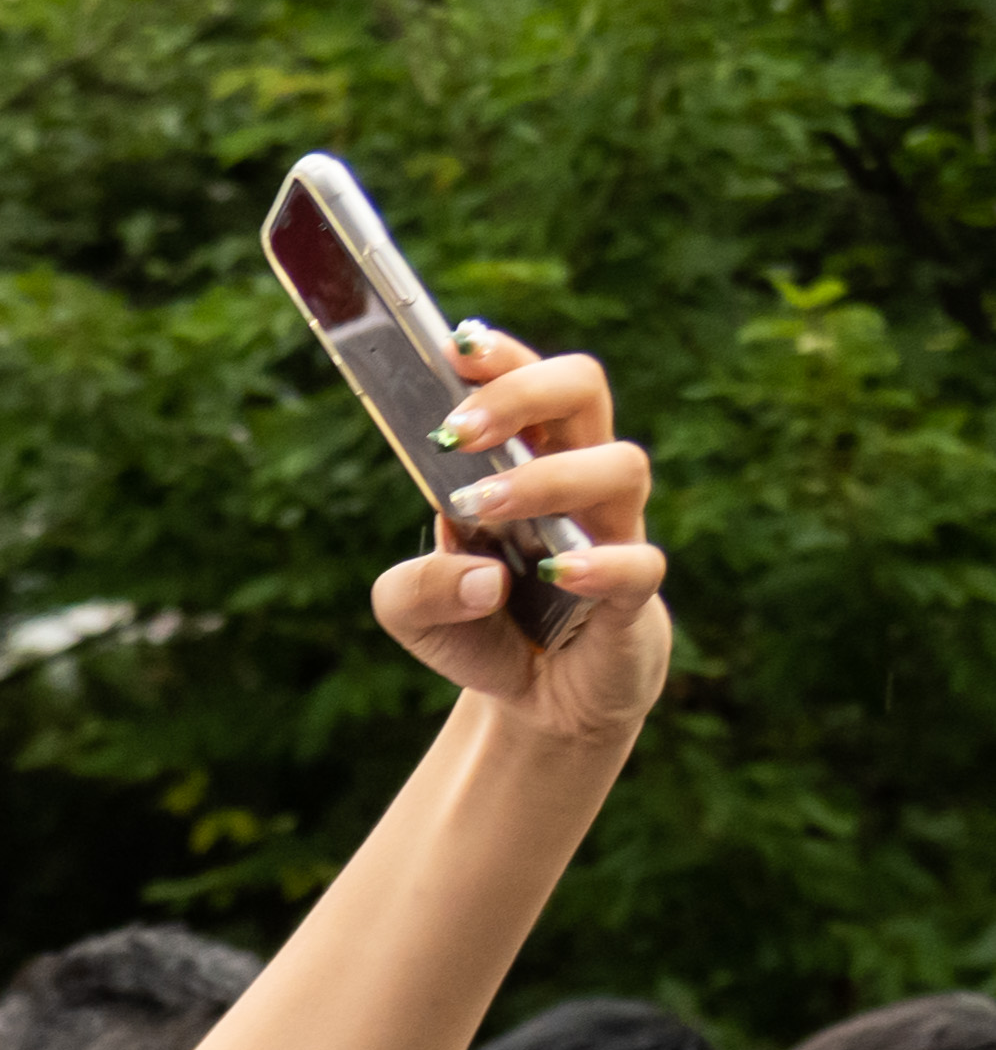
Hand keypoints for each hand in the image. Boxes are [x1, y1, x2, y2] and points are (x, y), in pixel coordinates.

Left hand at [379, 328, 671, 742]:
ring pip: (621, 466)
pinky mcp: (634, 598)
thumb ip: (412, 589)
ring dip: (547, 479)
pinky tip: (553, 573)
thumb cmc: (477, 625)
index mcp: (525, 459)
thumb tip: (480, 575)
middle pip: (584, 390)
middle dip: (522, 394)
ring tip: (480, 508)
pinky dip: (599, 564)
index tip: (454, 348)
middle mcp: (578, 480)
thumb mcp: (410, 611)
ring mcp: (614, 532)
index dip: (499, 356)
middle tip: (456, 432)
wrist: (535, 701)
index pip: (528, 380)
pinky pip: (640, 564)